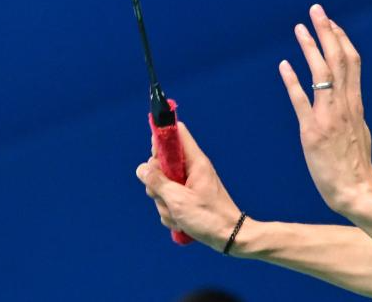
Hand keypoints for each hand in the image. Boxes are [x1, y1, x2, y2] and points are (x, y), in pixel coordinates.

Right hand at [136, 122, 243, 251]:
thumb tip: (141, 169)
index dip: (161, 141)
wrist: (230, 238)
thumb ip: (157, 182)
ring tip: (178, 215)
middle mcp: (191, 169)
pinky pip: (168, 200)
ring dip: (164, 204)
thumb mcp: (178, 200)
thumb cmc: (209, 217)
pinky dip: (170, 212)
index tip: (155, 161)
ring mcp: (188, 184)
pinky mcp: (187, 198)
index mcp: (195, 161)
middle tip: (167, 197)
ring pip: (162, 186)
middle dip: (157, 184)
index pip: (176, 134)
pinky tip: (180, 222)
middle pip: (161, 164)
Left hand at [280, 4, 371, 217]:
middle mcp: (344, 106)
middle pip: (338, 60)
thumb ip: (350, 110)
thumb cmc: (357, 166)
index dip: (340, 40)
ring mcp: (329, 118)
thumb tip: (347, 95)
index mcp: (355, 104)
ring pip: (322, 75)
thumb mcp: (359, 131)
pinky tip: (284, 66)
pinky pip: (301, 102)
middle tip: (316, 9)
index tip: (331, 22)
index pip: (351, 63)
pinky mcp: (312, 132)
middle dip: (327, 32)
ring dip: (311, 49)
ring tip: (299, 28)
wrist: (359, 192)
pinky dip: (293, 82)